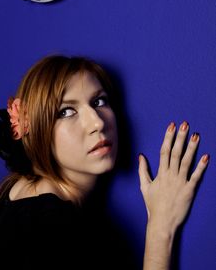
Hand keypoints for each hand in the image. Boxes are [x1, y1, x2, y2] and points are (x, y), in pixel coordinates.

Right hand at [138, 121, 208, 235]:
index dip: (168, 137)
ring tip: (196, 135)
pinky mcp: (189, 190)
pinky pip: (196, 177)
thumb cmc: (153, 205)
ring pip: (187, 161)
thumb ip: (143, 170)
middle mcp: (171, 175)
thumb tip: (141, 156)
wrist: (162, 222)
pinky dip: (201, 167)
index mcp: (160, 173)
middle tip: (185, 124)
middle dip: (180, 137)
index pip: (164, 151)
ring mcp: (180, 182)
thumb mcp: (144, 186)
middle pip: (176, 153)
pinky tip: (206, 157)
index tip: (172, 126)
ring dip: (191, 148)